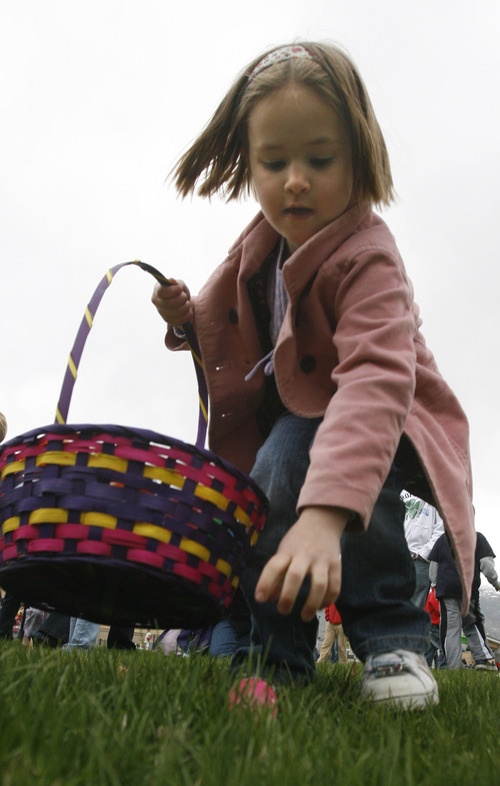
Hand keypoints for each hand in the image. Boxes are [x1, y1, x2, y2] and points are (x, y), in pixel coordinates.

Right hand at [151, 278, 192, 326]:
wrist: (183, 304)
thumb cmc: (180, 292)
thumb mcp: (180, 285)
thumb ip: (176, 283)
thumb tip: (171, 280)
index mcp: (157, 290)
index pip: (161, 292)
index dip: (172, 291)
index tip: (180, 289)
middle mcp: (157, 302)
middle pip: (170, 303)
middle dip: (181, 299)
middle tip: (185, 297)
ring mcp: (162, 313)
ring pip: (177, 312)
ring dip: (186, 307)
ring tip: (187, 303)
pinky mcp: (169, 321)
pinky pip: (181, 320)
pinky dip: (187, 314)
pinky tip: (187, 311)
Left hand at [255, 506, 348, 621]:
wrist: (322, 521)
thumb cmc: (297, 541)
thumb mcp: (283, 551)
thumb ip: (276, 574)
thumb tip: (268, 599)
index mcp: (287, 551)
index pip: (274, 566)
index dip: (265, 583)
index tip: (260, 599)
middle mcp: (304, 554)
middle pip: (295, 576)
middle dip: (288, 596)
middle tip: (282, 610)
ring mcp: (322, 560)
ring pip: (319, 584)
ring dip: (311, 603)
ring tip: (304, 617)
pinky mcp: (336, 565)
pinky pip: (335, 586)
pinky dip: (328, 600)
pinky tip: (320, 607)